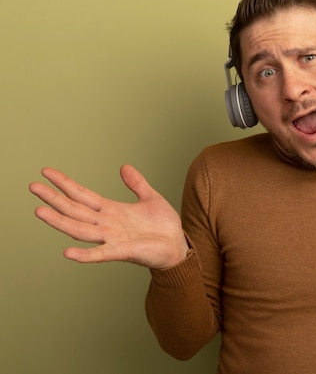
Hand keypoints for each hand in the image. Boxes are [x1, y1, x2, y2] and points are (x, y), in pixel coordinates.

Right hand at [29, 165, 187, 268]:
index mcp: (111, 210)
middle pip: (74, 209)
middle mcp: (106, 224)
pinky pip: (99, 254)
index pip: (82, 195)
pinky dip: (84, 254)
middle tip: (33, 186)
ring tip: (39, 211)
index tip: (46, 172)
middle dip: (54, 198)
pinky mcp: (121, 251)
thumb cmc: (163, 226)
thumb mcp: (150, 198)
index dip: (65, 184)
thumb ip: (137, 184)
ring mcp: (111, 238)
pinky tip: (67, 252)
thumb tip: (124, 167)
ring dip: (59, 221)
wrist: (177, 246)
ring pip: (79, 229)